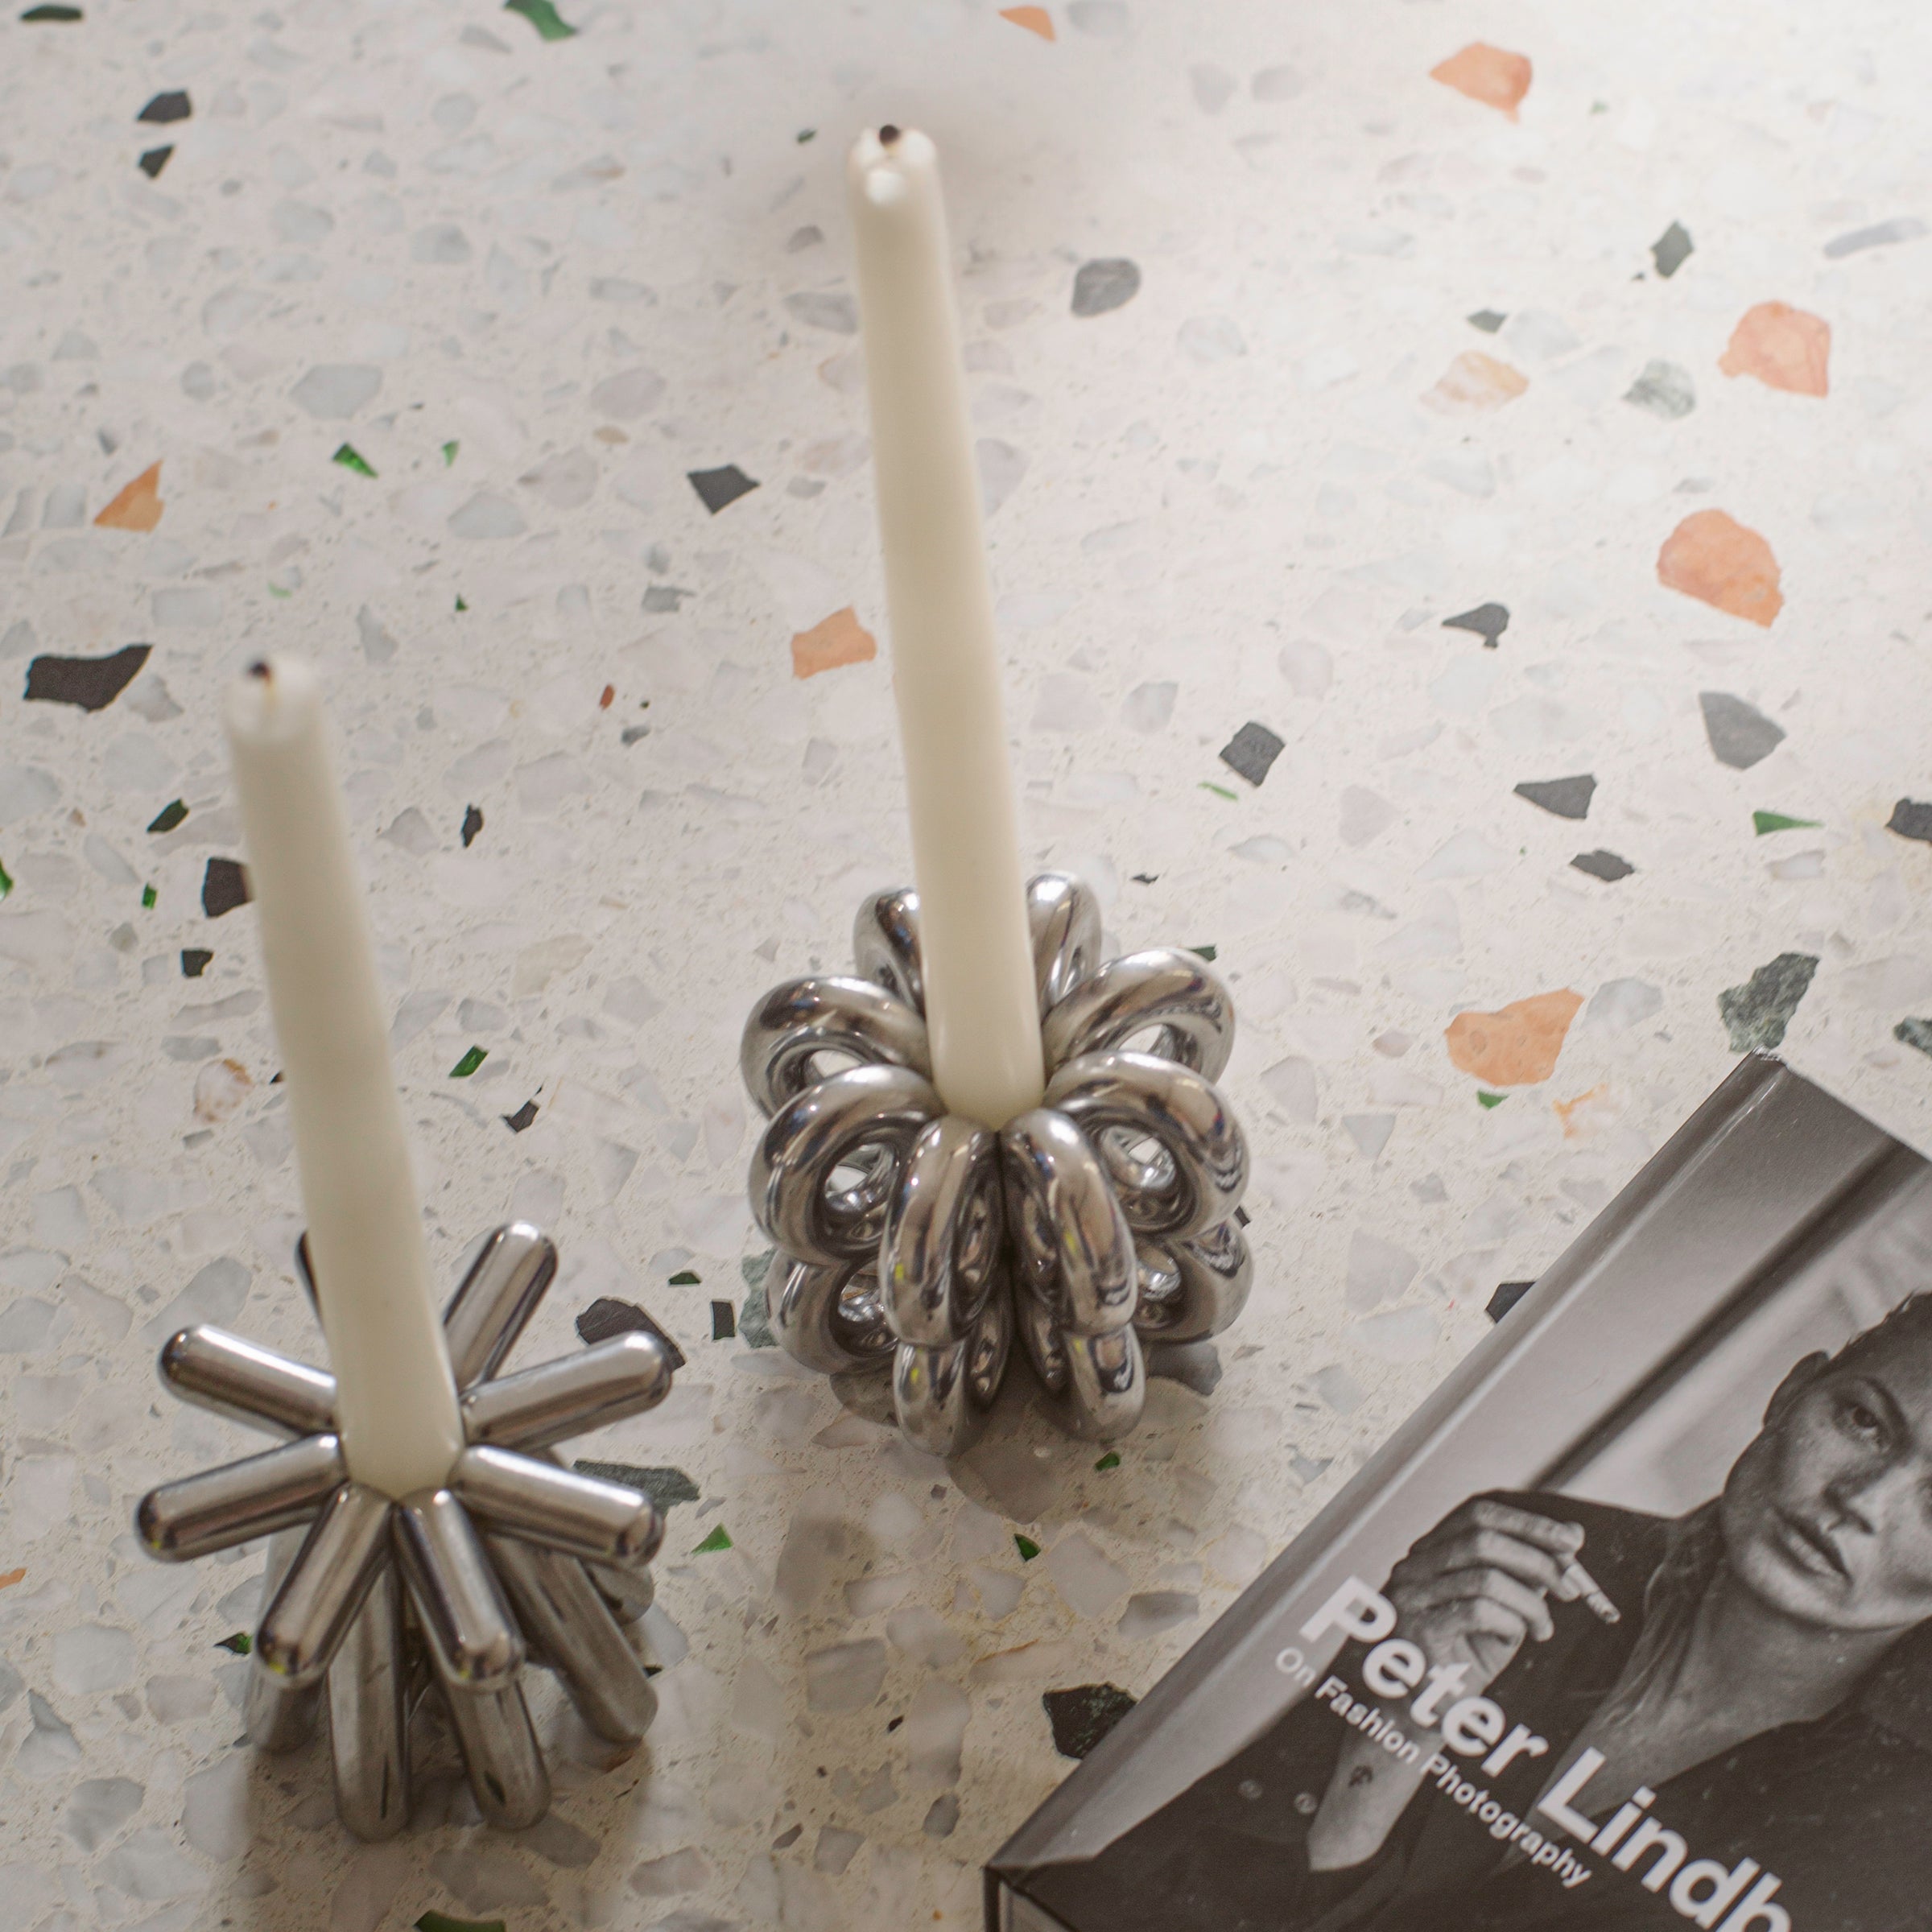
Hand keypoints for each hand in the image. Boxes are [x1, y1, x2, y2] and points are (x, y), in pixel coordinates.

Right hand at [1384, 1498, 1586, 1694]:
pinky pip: (1478, 1611)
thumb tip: (1568, 1542)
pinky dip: (1510, 1623)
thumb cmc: (1459, 1664)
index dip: (1528, 1522)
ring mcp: (1411, 1596)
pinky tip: (1515, 1639)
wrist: (1418, 1715)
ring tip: (1542, 1628)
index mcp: (1430, 1552)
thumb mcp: (1497, 1613)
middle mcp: (1414, 1566)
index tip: (1572, 1538)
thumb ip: (1521, 1577)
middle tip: (1570, 1588)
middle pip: (1482, 1537)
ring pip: (1485, 1576)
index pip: (1478, 1514)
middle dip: (1537, 1559)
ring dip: (1530, 1602)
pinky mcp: (1418, 1630)